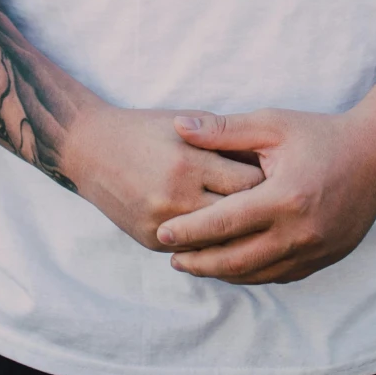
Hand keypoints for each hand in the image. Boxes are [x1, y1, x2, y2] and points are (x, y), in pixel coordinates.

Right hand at [61, 103, 265, 251]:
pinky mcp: (151, 241)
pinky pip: (196, 250)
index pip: (249, 184)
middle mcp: (175, 198)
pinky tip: (233, 236)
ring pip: (220, 242)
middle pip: (239, 217)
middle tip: (282, 208)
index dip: (272, 181)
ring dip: (242, 234)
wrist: (89, 150)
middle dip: (262, 212)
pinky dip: (215, 244)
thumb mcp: (184, 123)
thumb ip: (224, 140)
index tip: (286, 179)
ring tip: (263, 224)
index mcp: (188, 163)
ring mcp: (162, 225)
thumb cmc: (144, 130)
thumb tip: (268, 159)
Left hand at [156, 107, 375, 284]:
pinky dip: (251, 274)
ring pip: (257, 274)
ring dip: (222, 273)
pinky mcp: (324, 259)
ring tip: (195, 264)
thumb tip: (179, 126)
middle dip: (200, 262)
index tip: (162, 233)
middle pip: (236, 260)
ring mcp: (315, 250)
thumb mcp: (273, 124)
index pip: (225, 223)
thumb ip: (225, 130)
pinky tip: (232, 266)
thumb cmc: (321, 134)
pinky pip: (279, 275)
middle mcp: (300, 231)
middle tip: (172, 258)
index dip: (190, 231)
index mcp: (284, 197)